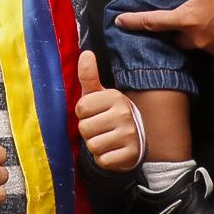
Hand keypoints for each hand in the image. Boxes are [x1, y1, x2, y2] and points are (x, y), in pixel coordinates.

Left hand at [74, 51, 139, 171]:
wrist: (132, 140)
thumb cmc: (108, 114)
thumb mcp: (98, 94)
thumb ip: (88, 75)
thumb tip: (86, 53)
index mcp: (114, 96)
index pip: (80, 108)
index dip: (83, 114)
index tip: (95, 113)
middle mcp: (124, 113)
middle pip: (85, 128)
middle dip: (89, 132)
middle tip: (101, 129)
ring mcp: (130, 134)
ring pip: (93, 145)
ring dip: (95, 146)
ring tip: (106, 139)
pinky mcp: (131, 153)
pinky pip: (103, 160)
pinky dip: (104, 159)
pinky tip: (112, 150)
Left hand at [113, 0, 213, 58]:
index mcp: (187, 20)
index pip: (152, 23)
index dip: (133, 21)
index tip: (119, 22)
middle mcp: (198, 39)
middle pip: (174, 37)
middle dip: (171, 29)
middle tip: (175, 17)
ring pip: (194, 44)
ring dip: (193, 34)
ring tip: (204, 18)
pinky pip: (212, 48)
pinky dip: (211, 38)